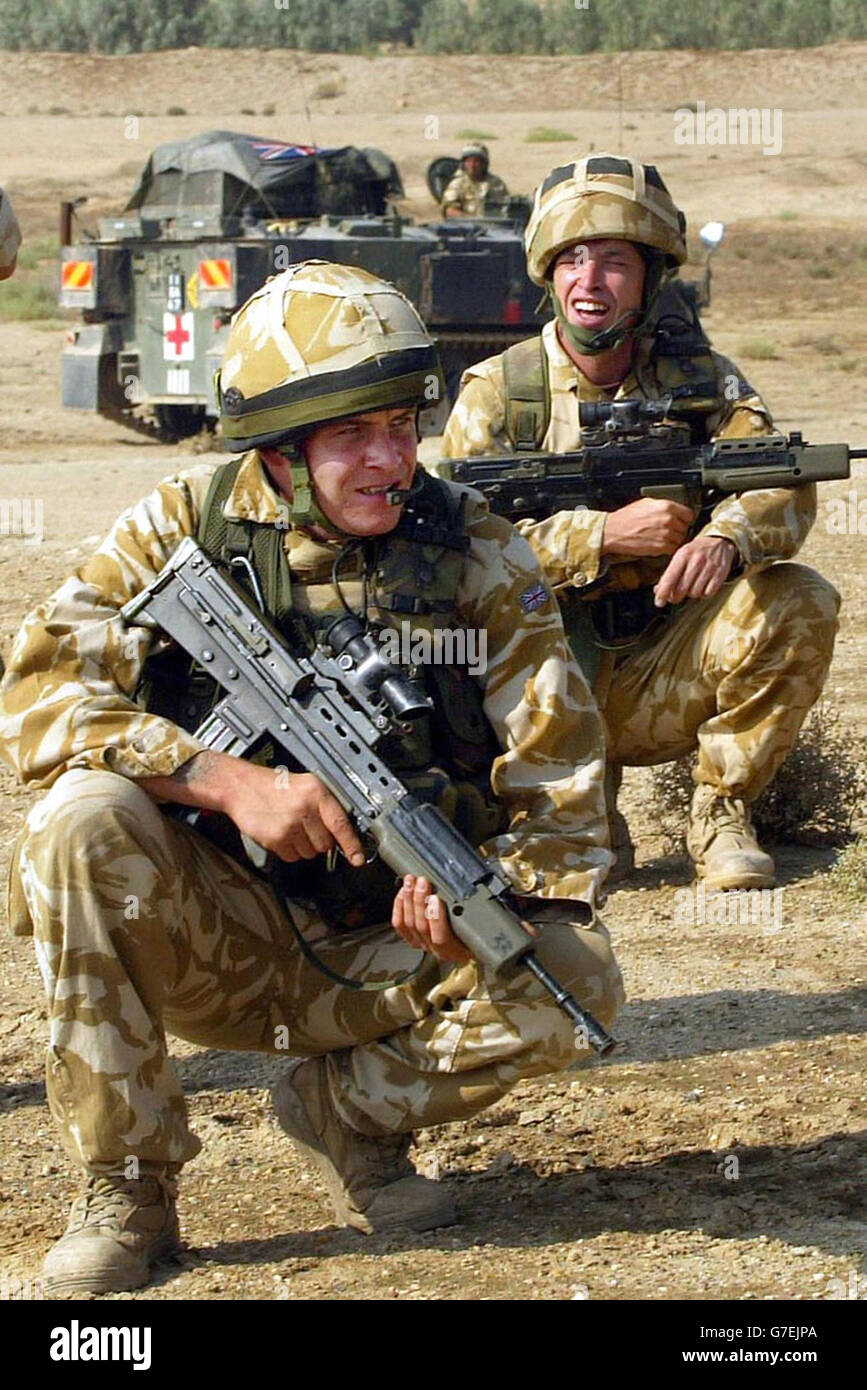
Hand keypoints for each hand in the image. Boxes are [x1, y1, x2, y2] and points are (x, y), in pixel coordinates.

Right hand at [221, 764, 365, 864]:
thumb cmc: (274, 787)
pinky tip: (280, 833)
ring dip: (302, 846)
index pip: (340, 823)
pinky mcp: (275, 838)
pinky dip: (288, 850)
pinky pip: (292, 857)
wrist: (241, 786)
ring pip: (309, 853)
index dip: (351, 844)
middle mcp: (304, 808)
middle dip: (318, 840)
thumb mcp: (305, 786)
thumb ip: (325, 806)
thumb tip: (342, 832)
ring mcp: (289, 825)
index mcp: (316, 792)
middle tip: (304, 826)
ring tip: (290, 826)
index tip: (357, 858)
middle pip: (325, 844)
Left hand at [391, 875, 470, 963]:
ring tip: (411, 882)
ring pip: (409, 924)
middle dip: (419, 901)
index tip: (436, 898)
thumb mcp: (480, 927)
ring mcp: (422, 943)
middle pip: (422, 927)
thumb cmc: (476, 935)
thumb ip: (474, 915)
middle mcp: (436, 949)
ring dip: (409, 900)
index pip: (441, 938)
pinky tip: (403, 893)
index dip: (435, 918)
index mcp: (455, 949)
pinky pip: (400, 924)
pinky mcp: (412, 937)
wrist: (469, 946)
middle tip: (422, 882)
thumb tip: (470, 891)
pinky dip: (399, 907)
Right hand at [600, 498, 694, 557]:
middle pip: (685, 528)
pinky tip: (659, 544)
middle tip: (668, 530)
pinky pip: (672, 549)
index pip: (689, 514)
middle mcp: (668, 520)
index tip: (682, 521)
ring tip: (662, 537)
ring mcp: (665, 535)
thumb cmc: (626, 517)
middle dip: (678, 529)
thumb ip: (663, 506)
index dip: (685, 518)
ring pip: (680, 539)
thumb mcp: (646, 503)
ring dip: (673, 540)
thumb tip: (675, 509)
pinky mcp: (660, 547)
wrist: (613, 531)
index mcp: (666, 507)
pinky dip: (667, 548)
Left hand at [653, 535, 736, 606]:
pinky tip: (703, 585)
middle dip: (676, 596)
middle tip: (676, 595)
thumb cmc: (695, 552)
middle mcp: (696, 561)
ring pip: (694, 593)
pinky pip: (708, 594)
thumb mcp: (680, 557)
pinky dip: (704, 593)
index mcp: (683, 555)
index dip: (663, 593)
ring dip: (691, 593)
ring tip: (693, 585)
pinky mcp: (721, 574)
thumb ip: (669, 574)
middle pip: (681, 590)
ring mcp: (709, 567)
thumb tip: (658, 591)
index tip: (659, 602)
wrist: (719, 541)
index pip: (670, 579)